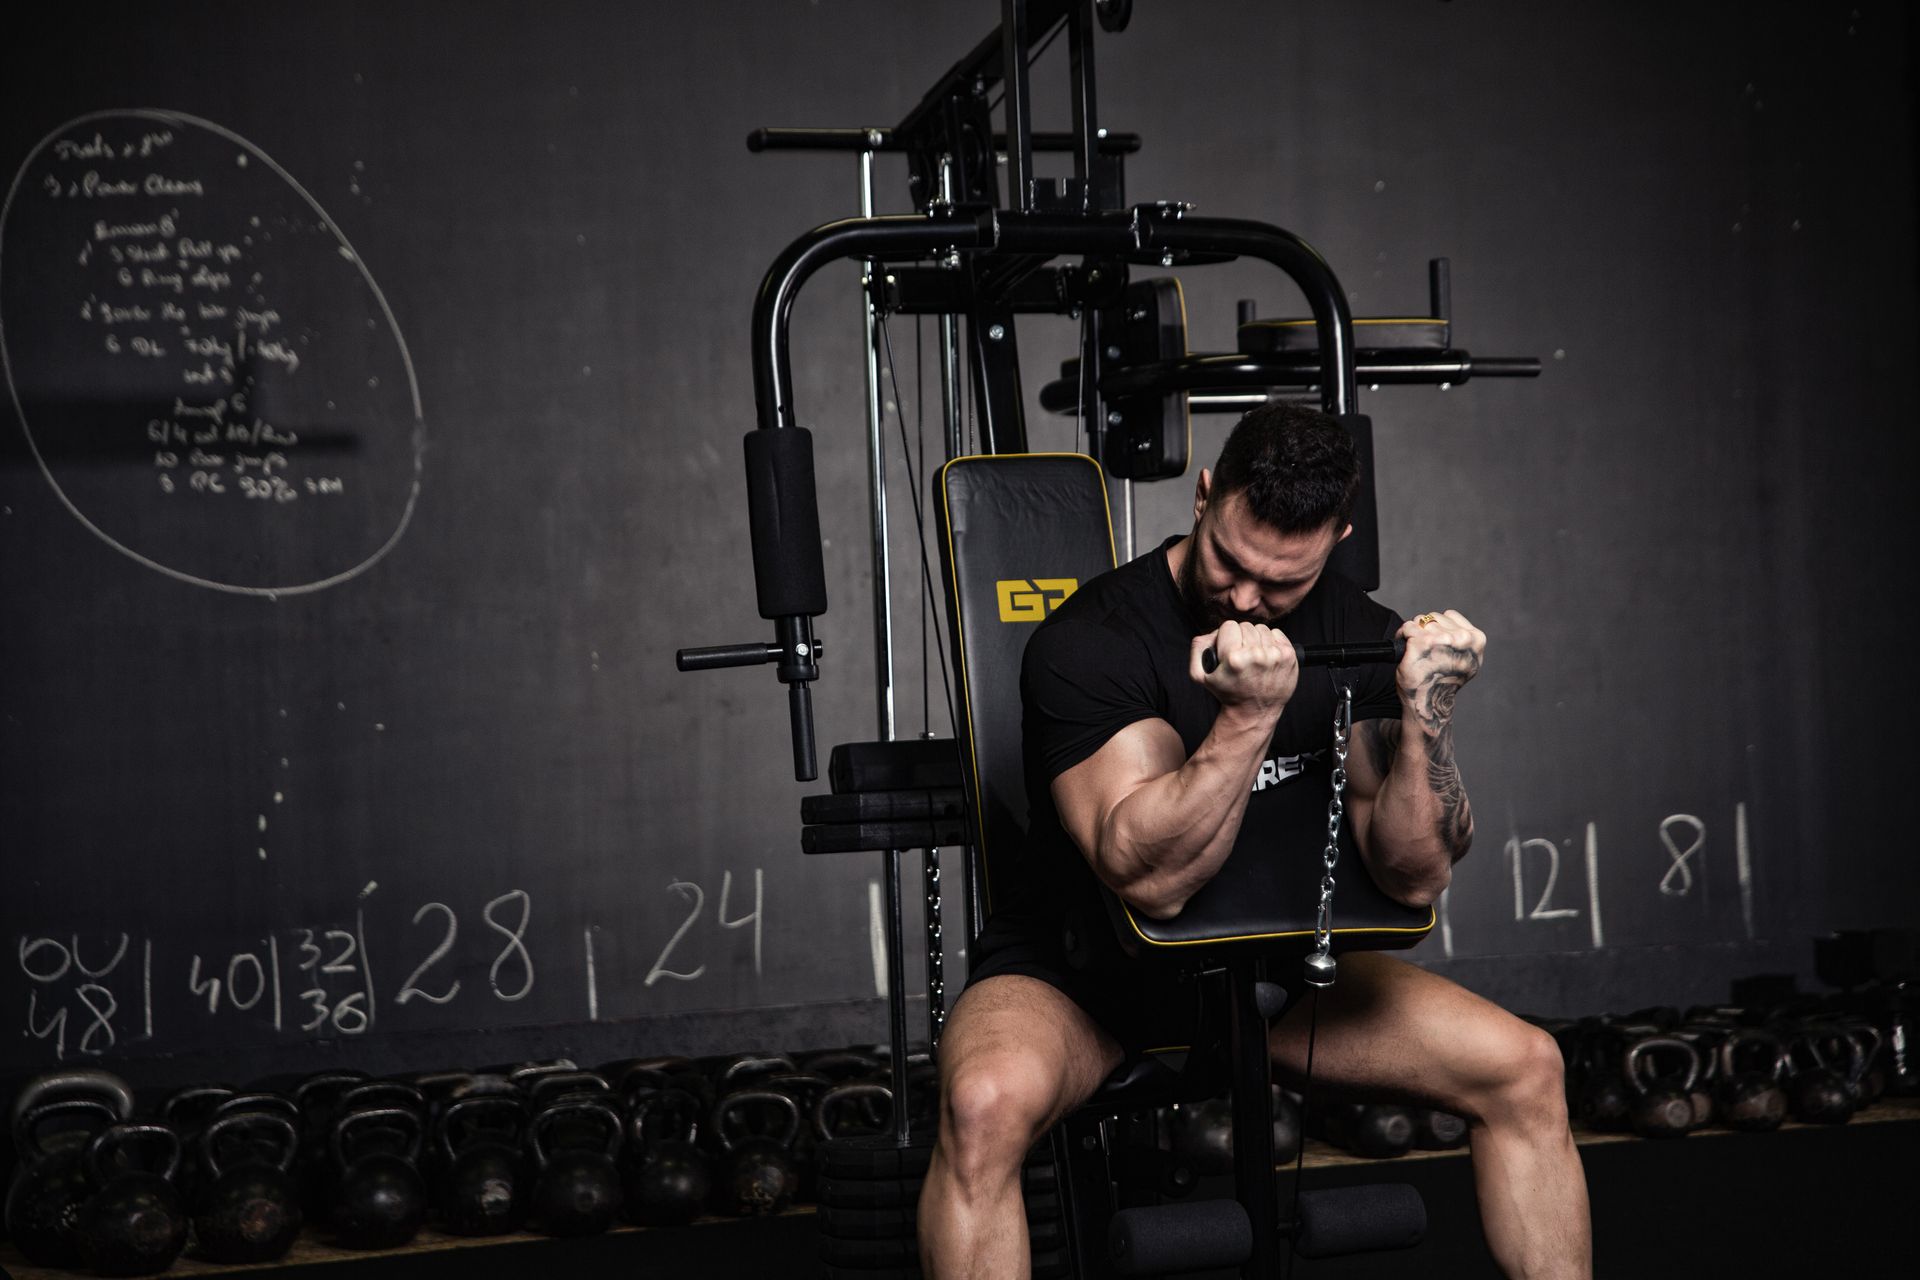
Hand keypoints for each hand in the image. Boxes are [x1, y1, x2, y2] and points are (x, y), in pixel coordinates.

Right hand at [1189, 619, 1298, 713]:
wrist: (1255, 711)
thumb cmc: (1229, 693)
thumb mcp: (1201, 676)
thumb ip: (1198, 648)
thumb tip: (1211, 632)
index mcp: (1234, 658)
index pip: (1228, 626)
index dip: (1226, 637)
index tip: (1229, 649)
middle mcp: (1256, 655)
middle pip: (1245, 626)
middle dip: (1241, 637)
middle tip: (1242, 656)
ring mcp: (1274, 655)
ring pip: (1261, 628)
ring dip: (1256, 639)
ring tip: (1254, 656)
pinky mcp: (1289, 656)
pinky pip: (1277, 633)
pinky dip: (1271, 641)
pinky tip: (1266, 656)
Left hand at [1396, 609, 1484, 731]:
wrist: (1430, 702)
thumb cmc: (1444, 682)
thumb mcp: (1466, 660)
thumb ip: (1465, 643)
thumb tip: (1458, 630)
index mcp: (1476, 639)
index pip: (1449, 616)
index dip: (1438, 627)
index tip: (1435, 643)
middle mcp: (1461, 638)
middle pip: (1433, 618)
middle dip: (1424, 630)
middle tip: (1424, 651)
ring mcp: (1442, 640)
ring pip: (1420, 620)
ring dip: (1413, 633)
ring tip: (1416, 651)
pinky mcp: (1422, 643)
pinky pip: (1407, 627)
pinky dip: (1402, 636)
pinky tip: (1407, 650)